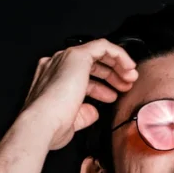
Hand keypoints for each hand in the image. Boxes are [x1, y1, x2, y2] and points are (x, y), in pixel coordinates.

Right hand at [18, 38, 137, 150]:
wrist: (43, 123)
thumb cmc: (51, 126)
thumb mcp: (72, 120)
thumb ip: (84, 113)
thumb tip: (93, 111)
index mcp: (52, 79)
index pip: (81, 77)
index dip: (101, 86)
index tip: (113, 96)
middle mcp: (56, 65)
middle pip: (90, 64)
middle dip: (111, 74)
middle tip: (126, 86)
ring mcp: (65, 59)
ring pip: (98, 53)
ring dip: (117, 65)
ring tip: (130, 79)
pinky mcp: (77, 56)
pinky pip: (103, 46)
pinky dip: (119, 54)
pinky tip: (129, 67)